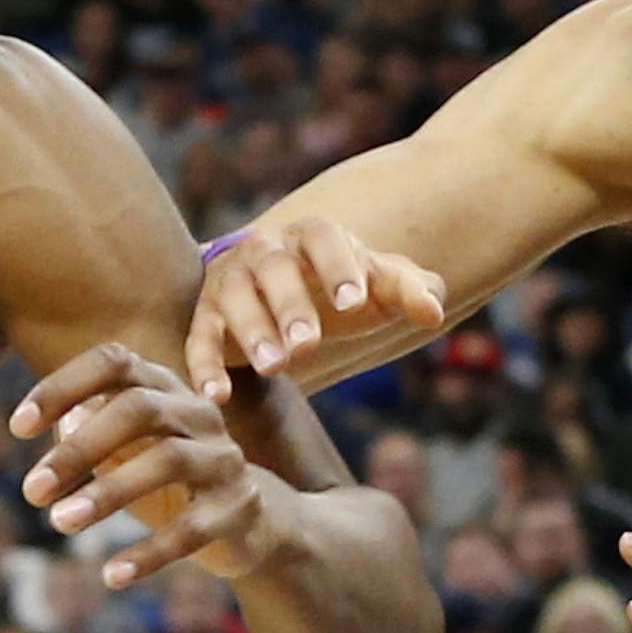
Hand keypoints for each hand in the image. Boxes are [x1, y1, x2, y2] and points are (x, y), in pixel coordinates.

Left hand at [10, 343, 291, 586]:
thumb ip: (87, 434)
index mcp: (164, 387)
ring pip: (167, 460)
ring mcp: (224, 458)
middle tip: (31, 490)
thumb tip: (60, 425)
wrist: (252, 522)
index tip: (17, 428)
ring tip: (59, 522)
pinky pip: (192, 528)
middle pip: (138, 409)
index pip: (114, 363)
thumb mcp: (123, 453)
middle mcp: (198, 412)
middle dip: (78, 449)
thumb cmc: (166, 480)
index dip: (62, 387)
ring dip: (107, 493)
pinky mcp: (239, 508)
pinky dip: (149, 552)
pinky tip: (110, 575)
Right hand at [186, 220, 445, 398]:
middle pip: (273, 269)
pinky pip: (199, 336)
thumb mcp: (374, 285)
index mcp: (311, 236)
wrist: (272, 284)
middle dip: (290, 305)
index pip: (323, 239)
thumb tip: (432, 311)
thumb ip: (407, 290)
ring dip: (251, 332)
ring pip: (233, 299)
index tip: (355, 301)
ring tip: (273, 368)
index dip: (338, 267)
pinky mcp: (204, 314)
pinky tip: (216, 396)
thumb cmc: (334, 285)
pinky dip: (203, 364)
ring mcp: (230, 280)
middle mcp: (264, 250)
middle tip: (309, 344)